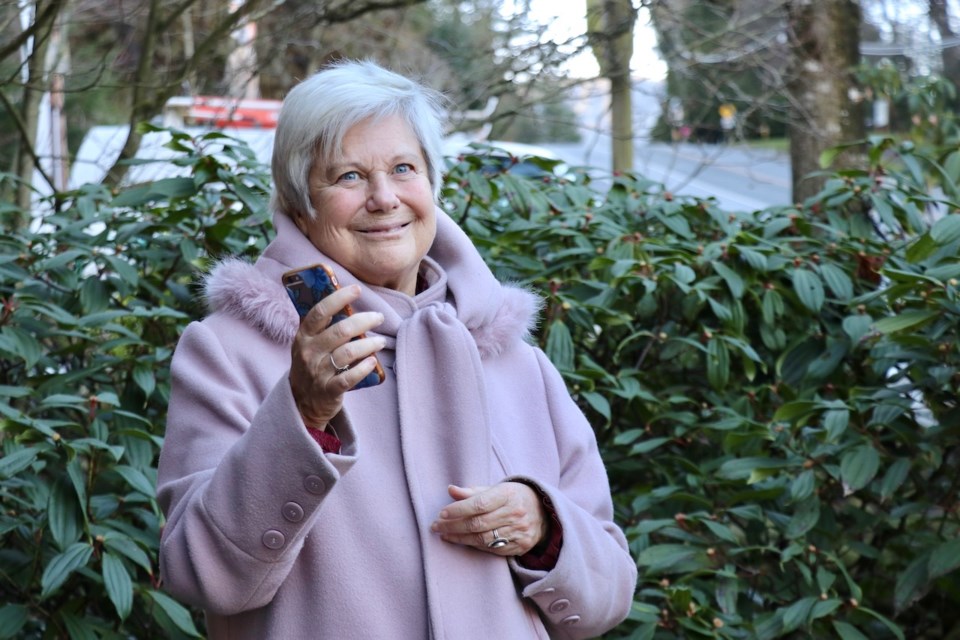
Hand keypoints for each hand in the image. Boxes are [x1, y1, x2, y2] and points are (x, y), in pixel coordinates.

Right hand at [289, 284, 384, 426]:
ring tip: (381, 340)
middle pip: (340, 331)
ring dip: (368, 345)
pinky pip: (348, 378)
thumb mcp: (307, 344)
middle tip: (379, 317)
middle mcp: (309, 352)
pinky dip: (363, 369)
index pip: (319, 312)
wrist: (301, 402)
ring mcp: (318, 372)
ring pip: (347, 353)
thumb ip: (320, 325)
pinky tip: (372, 362)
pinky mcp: (328, 391)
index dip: (338, 298)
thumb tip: (341, 298)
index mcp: (303, 336)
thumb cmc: (310, 365)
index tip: (356, 289)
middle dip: (364, 321)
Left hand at [431, 483, 547, 555]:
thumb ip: (473, 492)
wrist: (544, 512)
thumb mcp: (497, 489)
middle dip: (453, 526)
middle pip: (478, 523)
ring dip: (460, 538)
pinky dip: (474, 545)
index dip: (458, 510)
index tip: (442, 513)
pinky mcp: (519, 546)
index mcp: (508, 495)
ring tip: (444, 534)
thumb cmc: (514, 497)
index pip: (479, 504)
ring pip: (483, 539)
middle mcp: (515, 514)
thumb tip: (450, 490)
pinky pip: (492, 549)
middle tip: (436, 526)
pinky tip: (462, 540)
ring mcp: (518, 532)